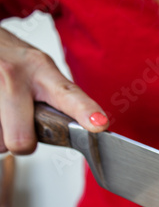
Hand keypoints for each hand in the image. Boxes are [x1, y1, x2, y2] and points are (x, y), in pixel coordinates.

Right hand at [0, 27, 107, 154]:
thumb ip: (60, 102)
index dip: (85, 112)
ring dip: (3, 134)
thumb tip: (82, 133)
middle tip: (23, 127)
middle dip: (23, 142)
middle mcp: (13, 75)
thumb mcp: (44, 73)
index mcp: (42, 70)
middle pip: (21, 140)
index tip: (99, 124)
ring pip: (0, 143)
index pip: (69, 96)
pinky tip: (0, 113)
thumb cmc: (16, 63)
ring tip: (6, 111)